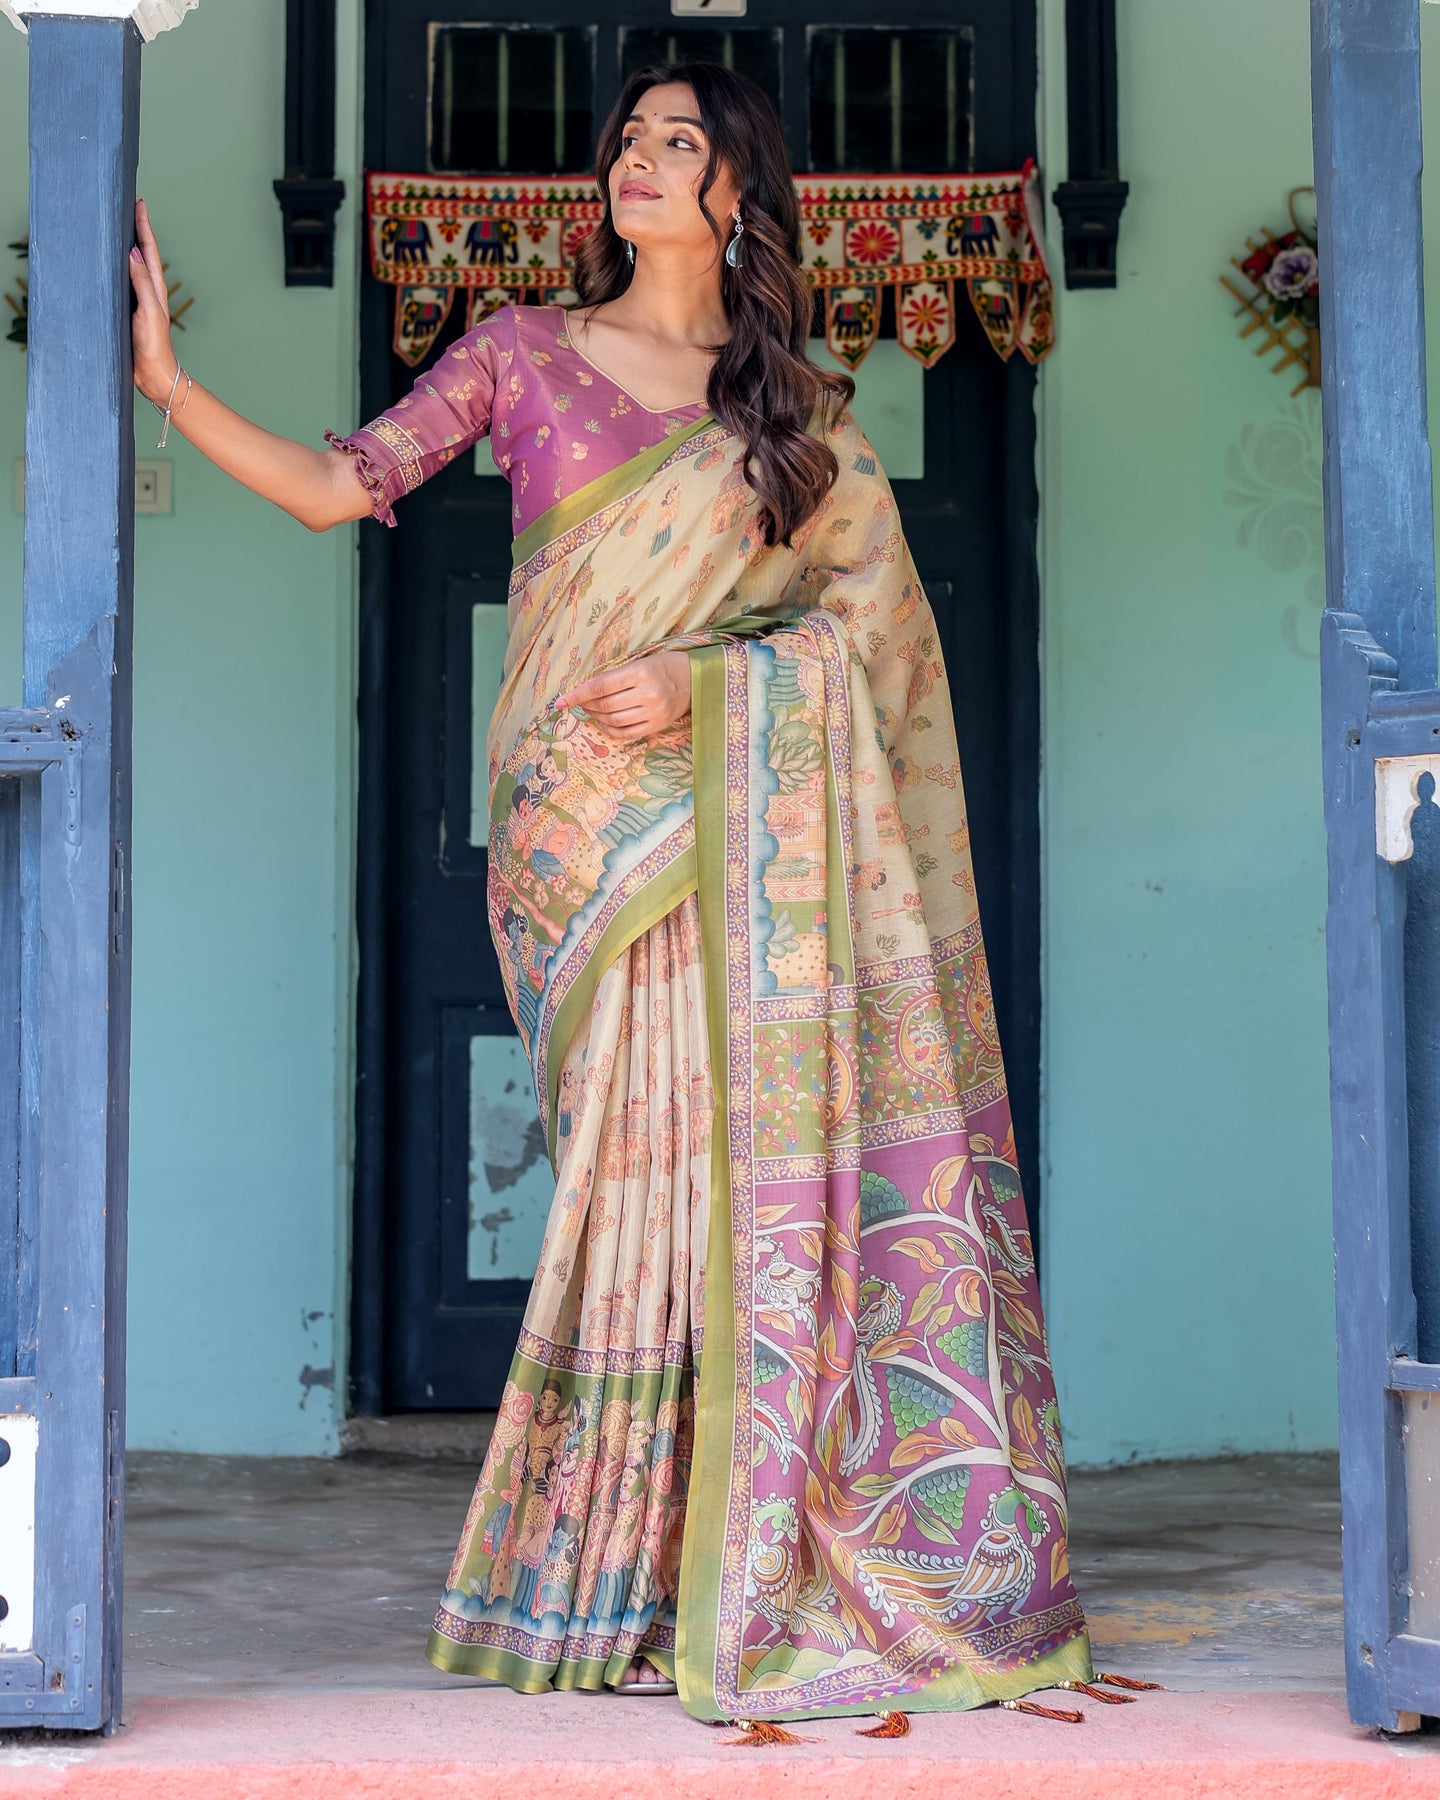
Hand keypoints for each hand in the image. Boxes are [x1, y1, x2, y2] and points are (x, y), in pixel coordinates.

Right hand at [128, 199, 178, 405]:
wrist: (153, 376)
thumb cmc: (154, 346)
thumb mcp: (149, 311)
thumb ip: (141, 282)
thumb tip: (133, 253)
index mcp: (155, 287)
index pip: (148, 249)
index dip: (143, 226)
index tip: (139, 204)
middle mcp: (146, 290)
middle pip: (139, 252)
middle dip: (134, 229)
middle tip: (127, 205)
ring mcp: (136, 300)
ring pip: (128, 265)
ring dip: (124, 245)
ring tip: (115, 226)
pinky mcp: (125, 310)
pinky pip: (118, 282)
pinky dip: (113, 268)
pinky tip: (105, 263)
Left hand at [557, 650, 690, 742]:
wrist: (695, 679)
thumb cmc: (663, 666)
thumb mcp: (640, 662)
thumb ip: (615, 676)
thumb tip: (585, 690)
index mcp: (641, 672)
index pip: (601, 686)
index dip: (578, 694)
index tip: (562, 700)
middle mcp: (648, 693)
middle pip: (605, 705)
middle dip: (587, 705)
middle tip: (580, 702)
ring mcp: (654, 712)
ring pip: (614, 720)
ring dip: (597, 717)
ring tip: (592, 711)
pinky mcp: (658, 725)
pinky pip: (627, 733)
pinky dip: (610, 729)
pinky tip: (604, 722)